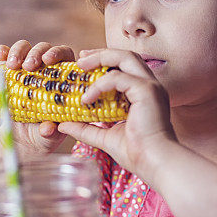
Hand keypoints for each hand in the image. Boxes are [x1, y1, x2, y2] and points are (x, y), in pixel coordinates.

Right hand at [0, 40, 74, 156]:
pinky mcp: (8, 71)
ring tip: (12, 66)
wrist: (24, 139)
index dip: (57, 53)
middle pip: (44, 49)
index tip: (48, 61)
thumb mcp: (51, 136)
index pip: (65, 56)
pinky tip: (0, 55)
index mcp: (64, 78)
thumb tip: (48, 128)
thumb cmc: (46, 134)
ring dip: (18, 52)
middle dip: (35, 53)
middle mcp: (47, 69)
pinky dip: (2, 52)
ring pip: (25, 48)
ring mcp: (26, 68)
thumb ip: (52, 132)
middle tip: (28, 66)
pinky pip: (5, 56)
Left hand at [57, 48, 177, 184]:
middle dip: (101, 53)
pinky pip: (119, 78)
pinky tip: (86, 98)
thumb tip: (62, 125)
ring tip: (80, 66)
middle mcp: (149, 86)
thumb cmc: (136, 153)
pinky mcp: (147, 91)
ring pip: (125, 58)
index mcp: (143, 94)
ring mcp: (151, 86)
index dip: (104, 61)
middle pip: (125, 56)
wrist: (154, 162)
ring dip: (101, 58)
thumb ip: (85, 128)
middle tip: (79, 59)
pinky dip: (100, 84)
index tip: (83, 64)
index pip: (124, 67)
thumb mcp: (105, 137)